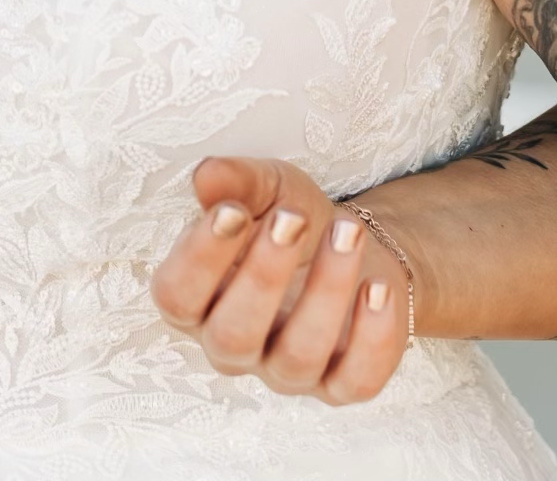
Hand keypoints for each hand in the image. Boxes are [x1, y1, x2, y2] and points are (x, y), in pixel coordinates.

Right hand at [151, 156, 413, 404]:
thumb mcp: (267, 188)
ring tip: (347, 231)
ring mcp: (289, 370)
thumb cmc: (294, 218)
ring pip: (296, 357)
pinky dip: (371, 337)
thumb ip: (236, 182)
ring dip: (325, 292)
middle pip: (232, 336)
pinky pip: (355, 381)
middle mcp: (236, 346)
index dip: (199, 258)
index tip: (230, 211)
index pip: (177, 297)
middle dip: (263, 276)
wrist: (354, 241)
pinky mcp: (343, 382)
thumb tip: (206, 174)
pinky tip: (378, 287)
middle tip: (292, 218)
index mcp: (202, 300)